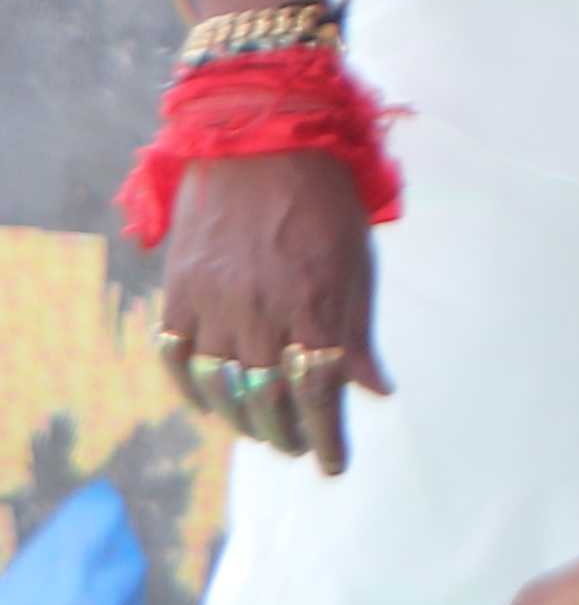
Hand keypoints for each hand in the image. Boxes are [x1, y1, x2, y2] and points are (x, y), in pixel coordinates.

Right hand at [151, 152, 384, 473]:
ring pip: (222, 388)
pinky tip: (209, 402)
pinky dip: (192, 389)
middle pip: (269, 399)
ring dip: (242, 419)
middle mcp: (262, 313)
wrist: (260, 141)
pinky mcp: (179, 291)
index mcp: (316, 305)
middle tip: (301, 445)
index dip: (326, 435)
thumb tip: (376, 390)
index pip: (319, 393)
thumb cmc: (323, 201)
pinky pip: (176, 358)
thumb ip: (359, 332)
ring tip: (263, 430)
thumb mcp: (359, 263)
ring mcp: (215, 304)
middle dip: (288, 432)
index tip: (334, 462)